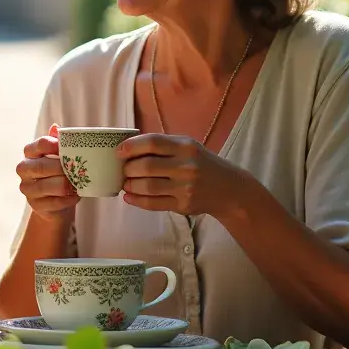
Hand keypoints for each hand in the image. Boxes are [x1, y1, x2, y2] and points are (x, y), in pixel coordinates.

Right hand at [16, 124, 78, 222]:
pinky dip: (67, 199)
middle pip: (41, 166)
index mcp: (30, 152)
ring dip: (65, 185)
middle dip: (61, 168)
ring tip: (77, 184)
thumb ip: (58, 142)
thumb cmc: (57, 174)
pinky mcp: (35, 205)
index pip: (39, 144)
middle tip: (77, 170)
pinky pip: (53, 202)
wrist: (55, 203)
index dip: (55, 145)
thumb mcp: (59, 157)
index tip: (70, 149)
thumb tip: (56, 127)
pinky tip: (75, 196)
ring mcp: (27, 188)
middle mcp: (24, 169)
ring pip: (46, 186)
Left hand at [119, 133, 247, 216]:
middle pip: (146, 167)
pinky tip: (129, 197)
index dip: (132, 146)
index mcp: (186, 147)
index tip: (118, 151)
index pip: (153, 143)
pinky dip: (137, 201)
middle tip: (122, 170)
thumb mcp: (188, 147)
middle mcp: (186, 166)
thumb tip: (128, 148)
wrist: (229, 189)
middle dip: (128, 169)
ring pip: (147, 187)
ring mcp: (185, 188)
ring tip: (125, 184)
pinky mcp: (184, 205)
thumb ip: (163, 145)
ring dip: (130, 186)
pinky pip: (153, 204)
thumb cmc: (201, 163)